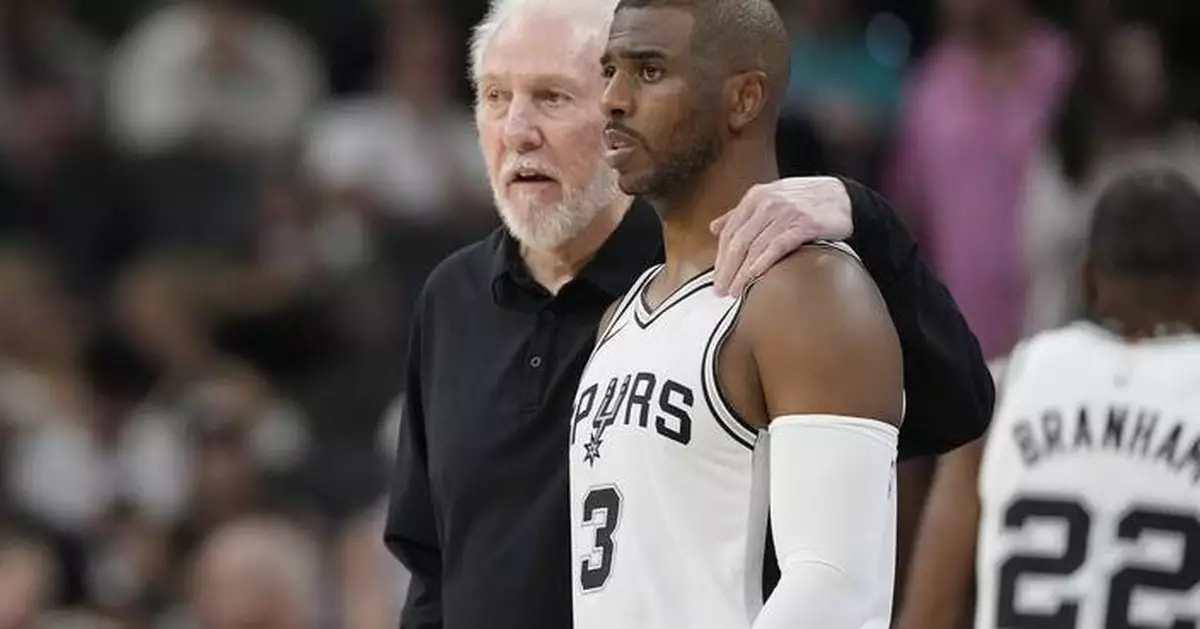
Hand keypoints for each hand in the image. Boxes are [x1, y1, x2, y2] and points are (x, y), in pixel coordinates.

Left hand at [711, 176, 853, 295]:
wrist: (844, 196)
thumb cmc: (805, 200)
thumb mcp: (769, 199)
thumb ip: (741, 213)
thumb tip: (714, 228)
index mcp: (755, 197)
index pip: (730, 232)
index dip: (721, 258)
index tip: (717, 278)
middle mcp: (767, 203)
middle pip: (738, 242)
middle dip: (727, 269)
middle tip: (721, 290)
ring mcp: (785, 213)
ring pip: (755, 247)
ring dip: (742, 273)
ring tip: (736, 291)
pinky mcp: (804, 224)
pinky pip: (778, 246)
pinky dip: (763, 263)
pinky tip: (755, 278)